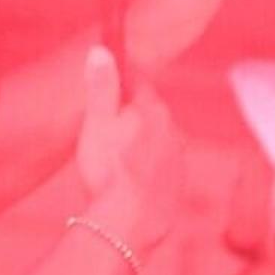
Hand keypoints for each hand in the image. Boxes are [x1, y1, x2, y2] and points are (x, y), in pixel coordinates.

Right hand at [72, 46, 184, 253]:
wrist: (129, 224)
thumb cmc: (108, 170)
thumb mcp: (96, 123)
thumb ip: (101, 86)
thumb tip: (101, 49)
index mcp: (152, 110)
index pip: (137, 85)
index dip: (119, 88)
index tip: (105, 96)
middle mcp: (172, 130)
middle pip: (148, 114)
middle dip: (129, 120)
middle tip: (103, 137)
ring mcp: (177, 160)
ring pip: (155, 143)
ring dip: (138, 148)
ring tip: (113, 166)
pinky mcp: (177, 187)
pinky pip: (159, 170)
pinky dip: (145, 173)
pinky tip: (125, 187)